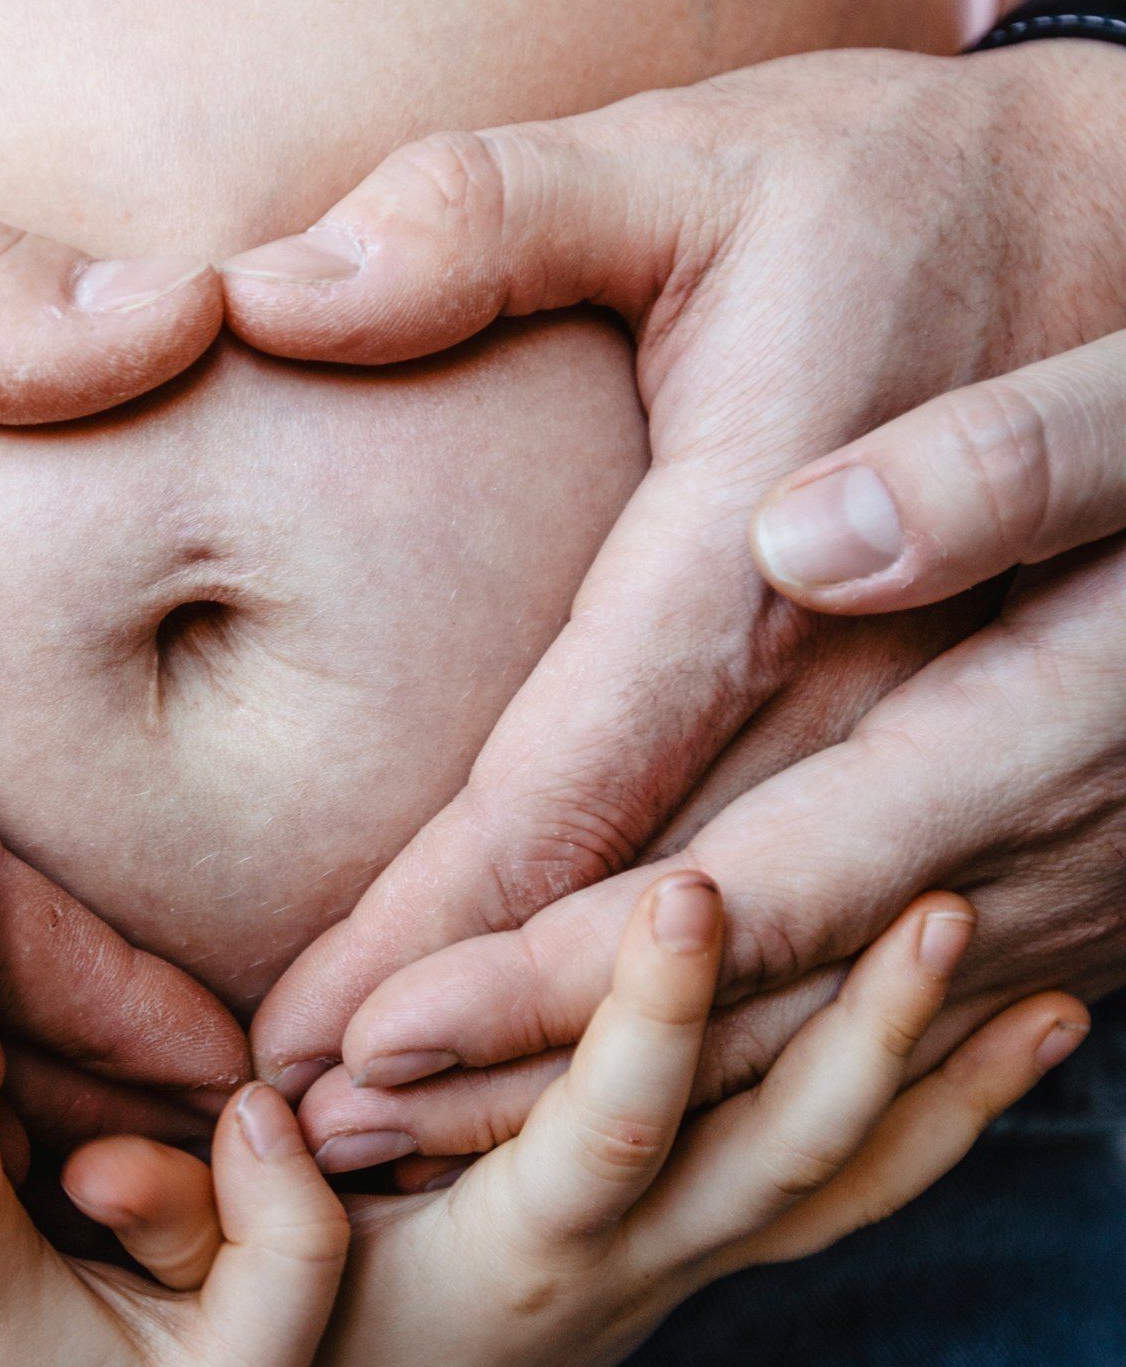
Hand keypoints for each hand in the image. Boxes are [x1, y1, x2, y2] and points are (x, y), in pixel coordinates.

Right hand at [99, 878, 1077, 1366]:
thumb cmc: (312, 1353)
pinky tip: (1026, 1042)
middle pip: (775, 1157)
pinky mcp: (725, 1249)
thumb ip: (185, 1215)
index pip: (600, 1132)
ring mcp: (697, 1261)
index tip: (694, 892)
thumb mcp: (232, 1292)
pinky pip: (858, 1195)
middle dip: (859, 1037)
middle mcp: (633, 1256)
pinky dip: (949, 1123)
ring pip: (844, 1178)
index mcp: (513, 1248)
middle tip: (936, 905)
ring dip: (940, 1079)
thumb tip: (99, 1152)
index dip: (648, 1023)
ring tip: (1028, 966)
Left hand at [298, 334, 1125, 1167]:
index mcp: (980, 669)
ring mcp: (1037, 865)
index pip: (698, 856)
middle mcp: (1010, 808)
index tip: (344, 1027)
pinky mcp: (1037, 872)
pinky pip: (850, 1013)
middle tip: (320, 1123)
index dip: (510, 958)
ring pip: (782, 1031)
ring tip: (401, 1130)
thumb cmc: (1004, 235)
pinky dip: (706, 1060)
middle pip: (720, 984)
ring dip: (590, 1088)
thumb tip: (815, 535)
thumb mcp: (1046, 321)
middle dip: (510, 1067)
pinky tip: (577, 1079)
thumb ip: (974, 434)